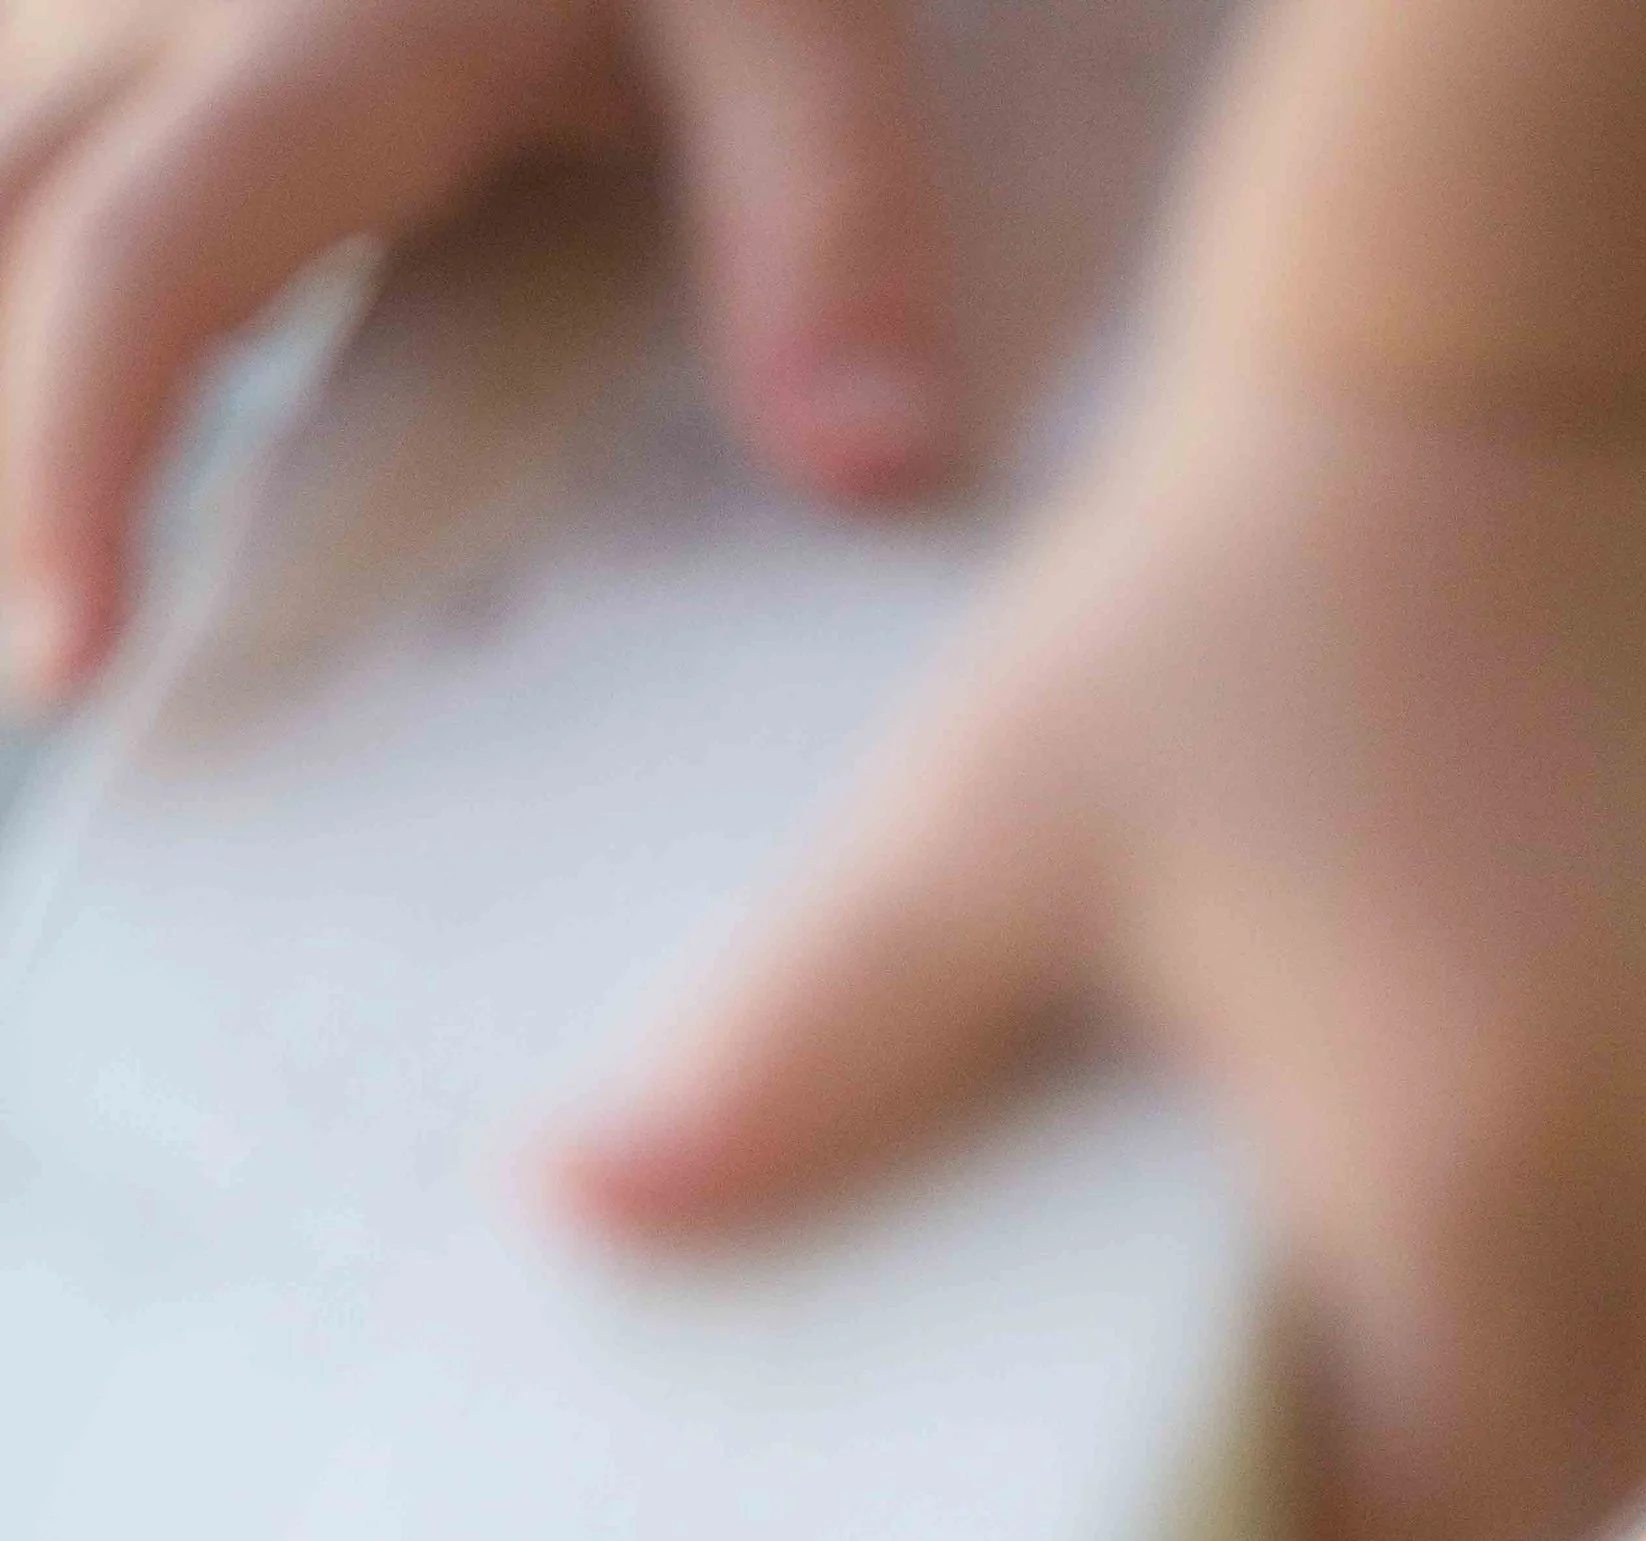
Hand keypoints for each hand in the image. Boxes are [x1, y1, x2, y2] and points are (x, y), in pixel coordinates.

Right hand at [0, 0, 955, 695]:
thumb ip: (825, 218)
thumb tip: (864, 469)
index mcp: (310, 28)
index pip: (138, 273)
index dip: (74, 469)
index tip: (67, 665)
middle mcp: (161, 3)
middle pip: (5, 246)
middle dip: (0, 464)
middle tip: (43, 673)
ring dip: (11, 371)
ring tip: (56, 576)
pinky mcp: (141, 25)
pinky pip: (49, 153)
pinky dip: (55, 293)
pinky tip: (87, 422)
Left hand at [553, 371, 1645, 1540]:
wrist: (1561, 365)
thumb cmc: (1269, 590)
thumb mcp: (1001, 830)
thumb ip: (813, 1059)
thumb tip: (592, 1219)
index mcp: (1463, 1208)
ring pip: (1624, 1440)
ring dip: (1487, 1491)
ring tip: (1343, 1505)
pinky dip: (1575, 1351)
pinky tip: (1461, 1292)